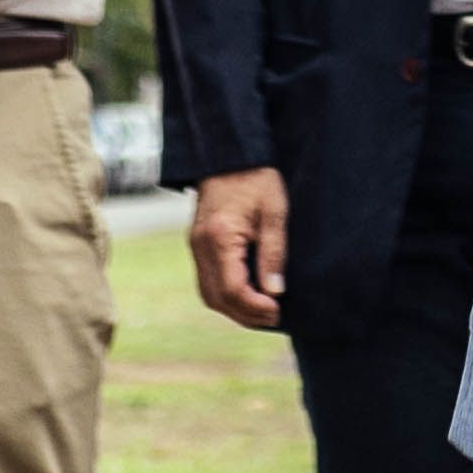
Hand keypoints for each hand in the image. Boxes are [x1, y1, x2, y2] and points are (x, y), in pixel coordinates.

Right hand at [189, 165, 294, 328]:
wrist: (229, 154)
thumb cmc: (256, 179)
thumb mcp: (274, 212)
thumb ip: (274, 253)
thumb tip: (275, 292)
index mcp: (219, 237)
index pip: (232, 288)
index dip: (254, 306)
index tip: (277, 310)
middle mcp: (201, 246)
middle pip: (216, 298)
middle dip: (245, 314)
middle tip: (273, 317)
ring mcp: (195, 246)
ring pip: (208, 294)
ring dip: (234, 309)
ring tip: (262, 312)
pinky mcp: (198, 244)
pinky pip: (207, 281)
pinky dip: (226, 295)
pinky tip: (247, 295)